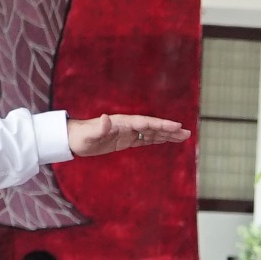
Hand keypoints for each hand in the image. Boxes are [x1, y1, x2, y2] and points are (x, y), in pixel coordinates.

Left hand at [67, 113, 188, 155]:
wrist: (73, 138)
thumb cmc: (81, 136)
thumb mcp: (89, 134)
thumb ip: (100, 127)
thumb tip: (106, 118)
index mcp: (123, 122)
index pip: (146, 123)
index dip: (161, 125)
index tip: (176, 126)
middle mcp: (128, 126)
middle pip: (153, 127)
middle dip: (170, 130)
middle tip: (187, 133)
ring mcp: (128, 133)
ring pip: (152, 134)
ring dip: (167, 136)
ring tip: (184, 137)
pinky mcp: (126, 141)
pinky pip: (145, 140)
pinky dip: (157, 140)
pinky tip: (167, 141)